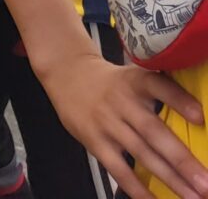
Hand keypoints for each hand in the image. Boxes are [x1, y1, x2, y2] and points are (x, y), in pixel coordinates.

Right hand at [36, 48, 207, 198]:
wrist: (65, 74)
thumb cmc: (111, 81)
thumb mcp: (133, 76)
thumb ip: (161, 90)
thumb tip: (199, 117)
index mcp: (134, 82)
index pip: (158, 87)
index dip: (179, 101)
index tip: (200, 117)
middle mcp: (121, 102)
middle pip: (153, 132)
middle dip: (182, 160)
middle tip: (205, 183)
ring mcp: (106, 123)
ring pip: (141, 154)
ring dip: (170, 179)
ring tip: (193, 196)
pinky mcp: (94, 141)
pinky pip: (118, 168)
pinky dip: (137, 187)